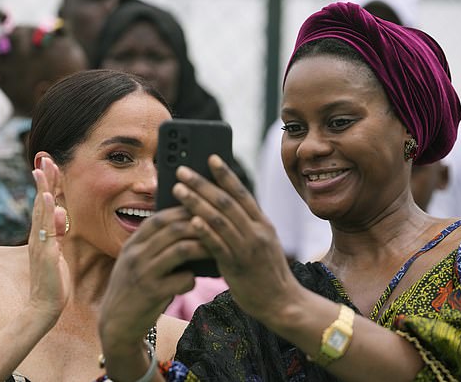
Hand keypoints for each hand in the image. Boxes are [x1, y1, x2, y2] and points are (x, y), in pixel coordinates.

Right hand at [28, 157, 70, 324]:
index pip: (45, 203)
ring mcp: (40, 243)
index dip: (48, 184)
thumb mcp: (58, 251)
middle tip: (46, 158)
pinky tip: (48, 199)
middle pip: (40, 202)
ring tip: (45, 170)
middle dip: (44, 180)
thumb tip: (61, 213)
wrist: (44, 306)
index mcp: (43, 234)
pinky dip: (47, 213)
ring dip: (43, 189)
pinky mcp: (45, 253)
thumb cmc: (53, 280)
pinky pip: (46, 230)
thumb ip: (58, 232)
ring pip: (41, 212)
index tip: (51, 164)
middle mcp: (38, 235)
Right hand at [99, 206, 208, 353]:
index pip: (160, 218)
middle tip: (218, 229)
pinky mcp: (151, 293)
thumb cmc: (134, 288)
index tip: (202, 210)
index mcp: (132, 243)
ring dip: (202, 249)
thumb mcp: (135, 261)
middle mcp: (135, 254)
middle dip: (199, 227)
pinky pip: (182, 279)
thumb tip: (185, 226)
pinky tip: (191, 282)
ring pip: (181, 250)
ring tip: (215, 251)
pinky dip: (191, 279)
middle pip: (174, 230)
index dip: (182, 211)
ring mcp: (143, 273)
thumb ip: (152, 244)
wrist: (116, 323)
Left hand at [172, 154, 299, 321]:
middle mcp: (257, 231)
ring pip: (220, 219)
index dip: (225, 174)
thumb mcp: (263, 244)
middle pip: (226, 201)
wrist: (282, 303)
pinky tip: (191, 220)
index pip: (242, 192)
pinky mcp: (238, 266)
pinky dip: (206, 231)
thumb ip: (246, 227)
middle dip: (202, 183)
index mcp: (263, 223)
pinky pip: (219, 245)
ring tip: (178, 189)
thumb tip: (222, 211)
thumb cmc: (267, 274)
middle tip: (182, 170)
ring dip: (197, 202)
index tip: (211, 157)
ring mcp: (248, 248)